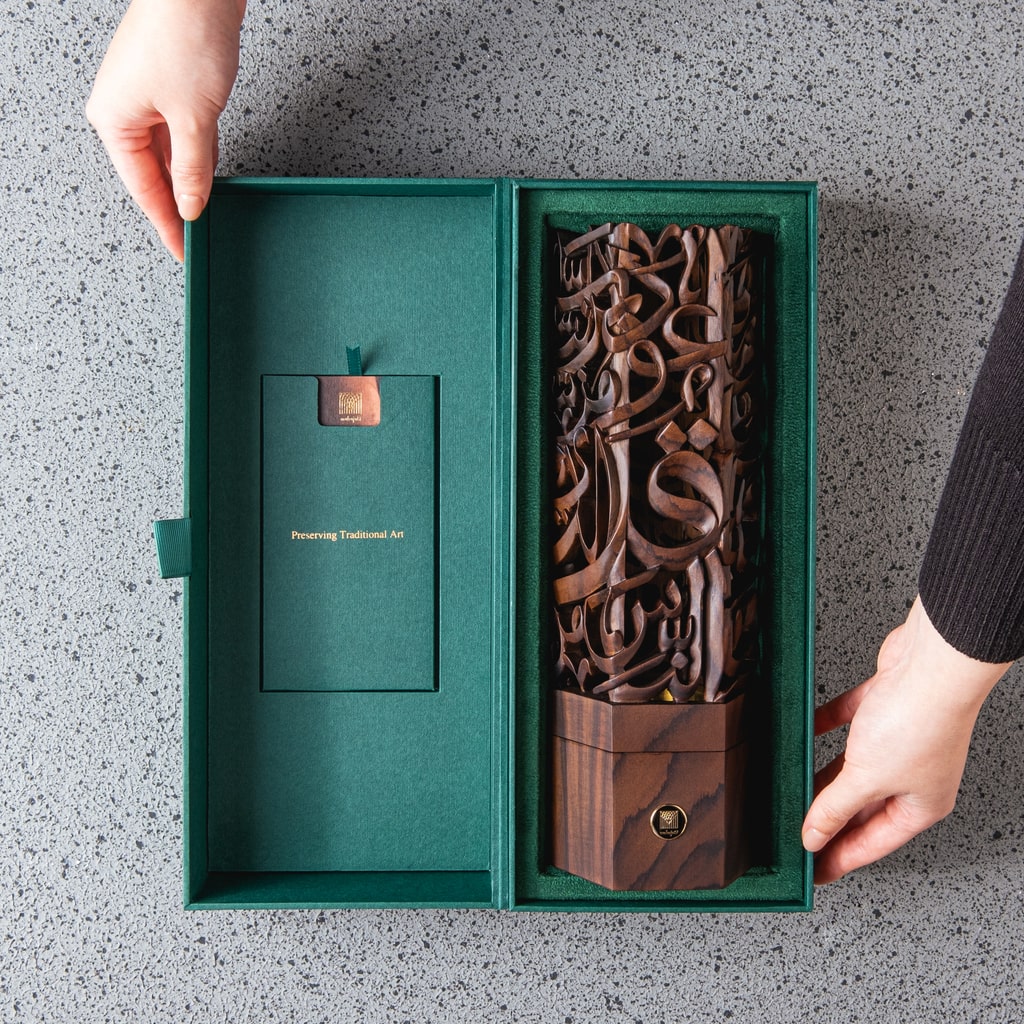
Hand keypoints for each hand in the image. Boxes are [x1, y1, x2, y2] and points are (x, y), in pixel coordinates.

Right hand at [87, 0, 245, 260]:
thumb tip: (191, 204)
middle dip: (177, 204)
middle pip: (154, 173)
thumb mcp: (195, 120)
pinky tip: (211, 174)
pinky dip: (197, 154)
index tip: (183, 250)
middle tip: (198, 239)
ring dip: (190, 180)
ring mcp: (146, 95)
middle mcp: (123, 108)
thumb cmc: (185, 35)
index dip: (166, 225)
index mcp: (114, 120)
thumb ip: (193, 171)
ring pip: (171, 154)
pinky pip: (183, 132)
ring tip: (207, 213)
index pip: (143, 190)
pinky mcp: (169, 83)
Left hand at [802, 597, 1009, 883]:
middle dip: (830, 819)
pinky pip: (845, 721)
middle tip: (798, 834)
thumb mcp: (866, 778)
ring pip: (853, 766)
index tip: (815, 871)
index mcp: (921, 805)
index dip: (841, 857)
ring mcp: (898, 739)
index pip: (873, 841)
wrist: (932, 662)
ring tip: (793, 791)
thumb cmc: (919, 722)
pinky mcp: (882, 705)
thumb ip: (836, 807)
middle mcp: (913, 774)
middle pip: (862, 806)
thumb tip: (815, 835)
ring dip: (823, 777)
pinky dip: (824, 728)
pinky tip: (802, 733)